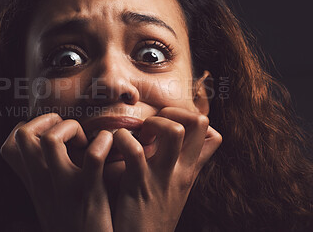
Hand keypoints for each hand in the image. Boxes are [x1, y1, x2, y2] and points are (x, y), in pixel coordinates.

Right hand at [0, 113, 113, 231]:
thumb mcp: (53, 203)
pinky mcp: (90, 195)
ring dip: (70, 128)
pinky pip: (93, 157)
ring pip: (50, 141)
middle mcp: (43, 185)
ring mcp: (64, 190)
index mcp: (35, 185)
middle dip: (47, 120)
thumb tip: (58, 153)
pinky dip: (103, 142)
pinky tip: (109, 145)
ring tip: (86, 138)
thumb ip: (49, 180)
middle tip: (70, 131)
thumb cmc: (77, 226)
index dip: (29, 127)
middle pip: (23, 136)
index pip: (10, 144)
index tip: (51, 133)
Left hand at [112, 107, 221, 231]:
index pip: (213, 134)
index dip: (193, 119)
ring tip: (139, 136)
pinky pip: (134, 149)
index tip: (170, 125)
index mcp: (189, 172)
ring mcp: (162, 177)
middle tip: (153, 127)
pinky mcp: (138, 184)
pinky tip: (115, 146)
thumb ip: (177, 168)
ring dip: (152, 122)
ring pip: (174, 130)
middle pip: (200, 122)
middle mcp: (181, 171)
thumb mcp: (174, 192)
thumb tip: (172, 144)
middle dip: (174, 112)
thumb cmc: (152, 217)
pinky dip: (121, 139)